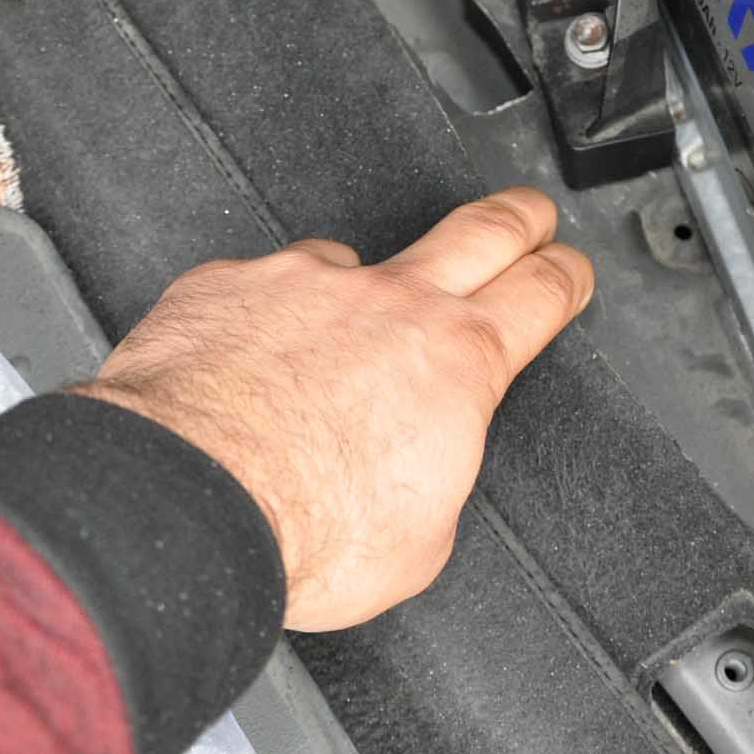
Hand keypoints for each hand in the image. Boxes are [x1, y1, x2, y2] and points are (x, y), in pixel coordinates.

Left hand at [76, 188, 592, 631]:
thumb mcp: (419, 539)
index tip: (568, 270)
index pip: (540, 292)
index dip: (565, 275)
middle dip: (519, 216)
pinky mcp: (233, 284)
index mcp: (458, 360)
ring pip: (361, 260)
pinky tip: (251, 362)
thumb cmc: (302, 530)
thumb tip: (418, 466)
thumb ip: (433, 473)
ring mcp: (310, 283)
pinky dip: (271, 318)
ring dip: (366, 292)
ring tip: (342, 342)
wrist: (185, 507)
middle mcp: (392, 302)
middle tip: (530, 213)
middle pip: (484, 228)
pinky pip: (268, 283)